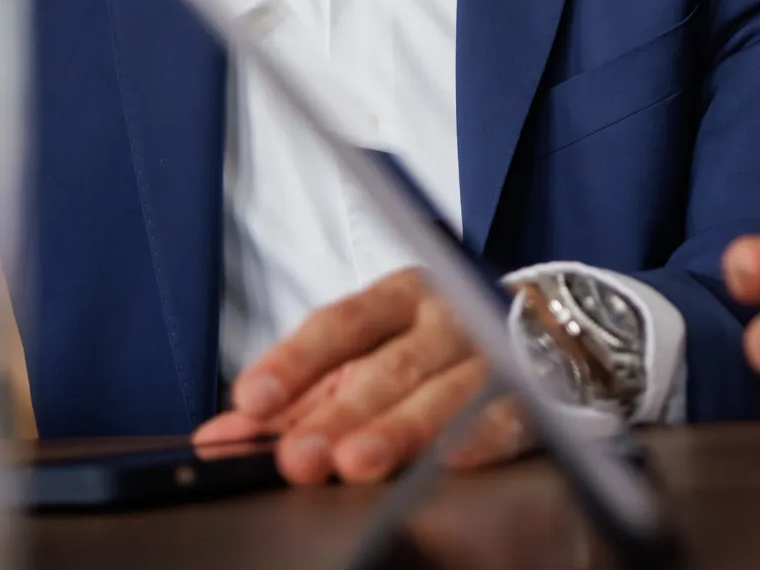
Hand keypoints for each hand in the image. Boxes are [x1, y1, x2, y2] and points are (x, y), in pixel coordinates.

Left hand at [193, 268, 529, 484]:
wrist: (542, 333)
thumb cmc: (431, 350)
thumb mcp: (363, 360)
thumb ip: (295, 400)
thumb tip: (218, 439)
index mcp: (401, 296)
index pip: (341, 324)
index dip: (294, 361)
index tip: (252, 400)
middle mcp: (447, 317)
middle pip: (386, 366)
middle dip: (337, 414)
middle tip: (296, 456)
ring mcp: (492, 354)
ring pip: (441, 392)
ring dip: (397, 430)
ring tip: (355, 463)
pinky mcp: (533, 395)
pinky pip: (506, 415)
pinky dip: (478, 437)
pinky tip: (450, 459)